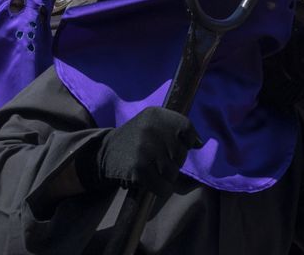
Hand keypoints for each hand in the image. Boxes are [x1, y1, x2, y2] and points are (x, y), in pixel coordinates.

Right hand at [85, 107, 200, 196]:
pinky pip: (164, 186)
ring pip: (174, 172)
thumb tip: (199, 144)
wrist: (104, 153)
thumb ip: (175, 129)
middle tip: (158, 159)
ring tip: (153, 169)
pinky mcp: (139, 169)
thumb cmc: (136, 140)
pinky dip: (161, 189)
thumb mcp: (152, 124)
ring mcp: (144, 150)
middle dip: (174, 161)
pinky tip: (152, 182)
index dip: (187, 141)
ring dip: (167, 176)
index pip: (187, 128)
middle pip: (181, 154)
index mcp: (156, 115)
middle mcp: (150, 129)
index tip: (180, 145)